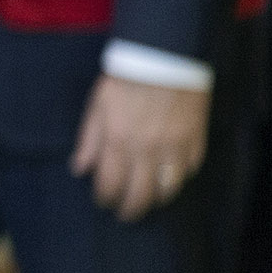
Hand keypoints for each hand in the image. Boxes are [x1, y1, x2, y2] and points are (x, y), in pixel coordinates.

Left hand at [69, 74, 209, 222]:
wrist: (163, 58)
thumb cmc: (124, 80)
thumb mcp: (97, 106)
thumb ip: (89, 141)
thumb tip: (78, 169)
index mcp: (118, 142)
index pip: (110, 184)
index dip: (105, 198)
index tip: (103, 201)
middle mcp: (147, 151)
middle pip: (140, 195)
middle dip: (130, 209)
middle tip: (125, 214)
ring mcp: (173, 148)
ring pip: (167, 189)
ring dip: (156, 199)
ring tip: (148, 201)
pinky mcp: (194, 142)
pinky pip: (187, 171)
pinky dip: (178, 179)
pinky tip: (169, 179)